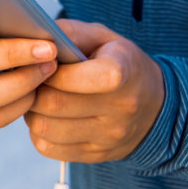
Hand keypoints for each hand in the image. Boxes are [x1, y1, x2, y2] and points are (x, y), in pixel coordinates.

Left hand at [25, 20, 163, 162]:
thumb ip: (69, 33)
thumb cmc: (122, 63)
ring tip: (39, 97)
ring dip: (32, 112)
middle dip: (34, 90)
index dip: (49, 70)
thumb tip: (36, 40)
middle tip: (31, 80)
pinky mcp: (95, 155)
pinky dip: (39, 133)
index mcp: (122, 73)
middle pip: (54, 104)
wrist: (155, 104)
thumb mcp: (103, 37)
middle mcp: (119, 109)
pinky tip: (48, 117)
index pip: (75, 78)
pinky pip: (49, 148)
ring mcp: (108, 137)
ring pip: (46, 129)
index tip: (43, 64)